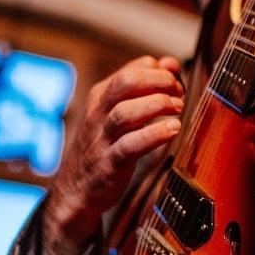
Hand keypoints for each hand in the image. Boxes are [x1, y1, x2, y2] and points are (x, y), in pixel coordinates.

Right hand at [44, 55, 184, 252]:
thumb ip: (144, 89)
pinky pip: (130, 145)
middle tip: (178, 90)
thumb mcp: (118, 112)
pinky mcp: (109, 163)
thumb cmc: (105, 146)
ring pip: (126, 112)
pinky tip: (172, 130)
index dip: (159, 71)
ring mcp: (102, 138)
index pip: (131, 70)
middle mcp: (98, 113)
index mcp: (100, 96)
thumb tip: (171, 64)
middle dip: (158, 81)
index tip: (177, 80)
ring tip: (178, 107)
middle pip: (126, 83)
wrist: (76, 190)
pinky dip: (154, 135)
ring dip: (157, 105)